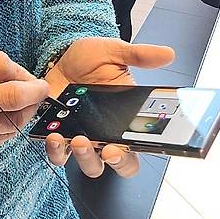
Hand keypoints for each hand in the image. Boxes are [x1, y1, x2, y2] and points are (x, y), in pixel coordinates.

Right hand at [0, 51, 48, 176]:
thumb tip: (21, 77)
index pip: (0, 64)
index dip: (22, 71)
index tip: (30, 76)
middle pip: (11, 96)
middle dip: (34, 93)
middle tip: (42, 91)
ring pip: (10, 122)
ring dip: (25, 114)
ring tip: (26, 108)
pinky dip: (8, 130)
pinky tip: (6, 123)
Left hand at [43, 37, 174, 178]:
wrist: (62, 54)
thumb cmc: (91, 59)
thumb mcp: (114, 53)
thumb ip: (139, 56)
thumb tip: (167, 54)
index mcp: (123, 122)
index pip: (131, 154)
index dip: (126, 160)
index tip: (117, 150)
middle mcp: (103, 134)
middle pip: (106, 165)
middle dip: (100, 160)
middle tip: (95, 145)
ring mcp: (79, 135)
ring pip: (82, 162)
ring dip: (78, 157)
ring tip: (71, 138)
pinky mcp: (58, 132)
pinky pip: (57, 151)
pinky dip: (54, 148)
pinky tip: (52, 133)